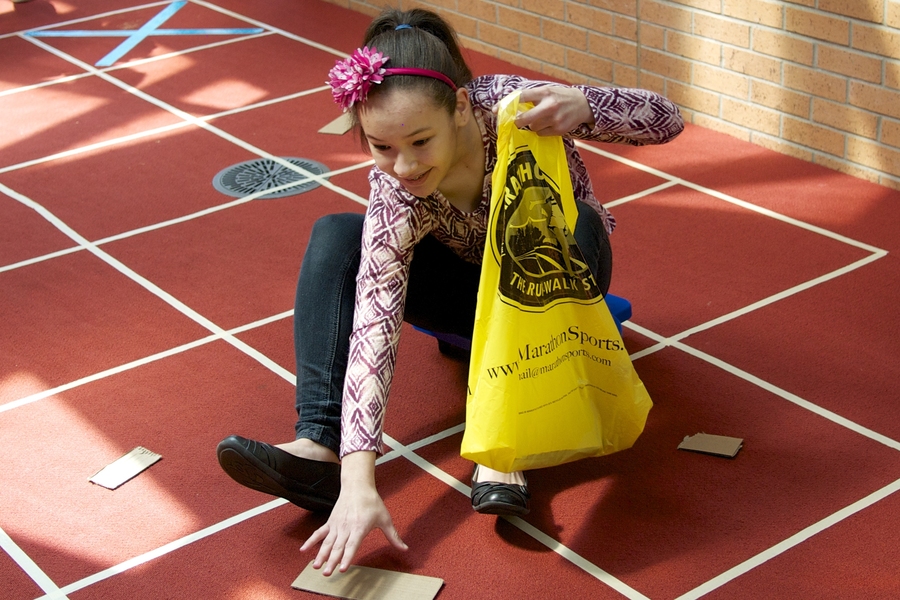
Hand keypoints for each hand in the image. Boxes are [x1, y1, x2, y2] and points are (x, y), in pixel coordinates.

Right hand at [300, 452, 406, 575]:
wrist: (358, 486)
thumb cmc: (372, 502)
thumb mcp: (385, 518)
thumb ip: (393, 536)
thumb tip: (405, 548)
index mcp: (359, 527)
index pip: (352, 545)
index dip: (347, 557)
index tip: (342, 568)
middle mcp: (346, 528)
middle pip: (338, 547)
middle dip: (332, 561)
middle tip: (327, 573)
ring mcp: (336, 525)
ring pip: (327, 543)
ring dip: (321, 555)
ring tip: (316, 566)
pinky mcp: (330, 522)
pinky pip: (319, 533)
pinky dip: (311, 542)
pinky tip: (303, 551)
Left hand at [513, 86, 593, 135]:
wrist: (583, 104)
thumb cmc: (559, 97)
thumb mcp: (546, 90)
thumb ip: (530, 96)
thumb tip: (506, 105)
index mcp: (544, 92)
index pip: (521, 97)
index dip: (506, 104)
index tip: (495, 110)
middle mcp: (550, 105)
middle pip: (524, 119)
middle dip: (516, 122)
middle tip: (514, 122)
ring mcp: (555, 119)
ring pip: (532, 127)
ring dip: (532, 125)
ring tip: (541, 119)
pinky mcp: (560, 130)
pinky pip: (541, 133)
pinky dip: (541, 130)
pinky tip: (549, 124)